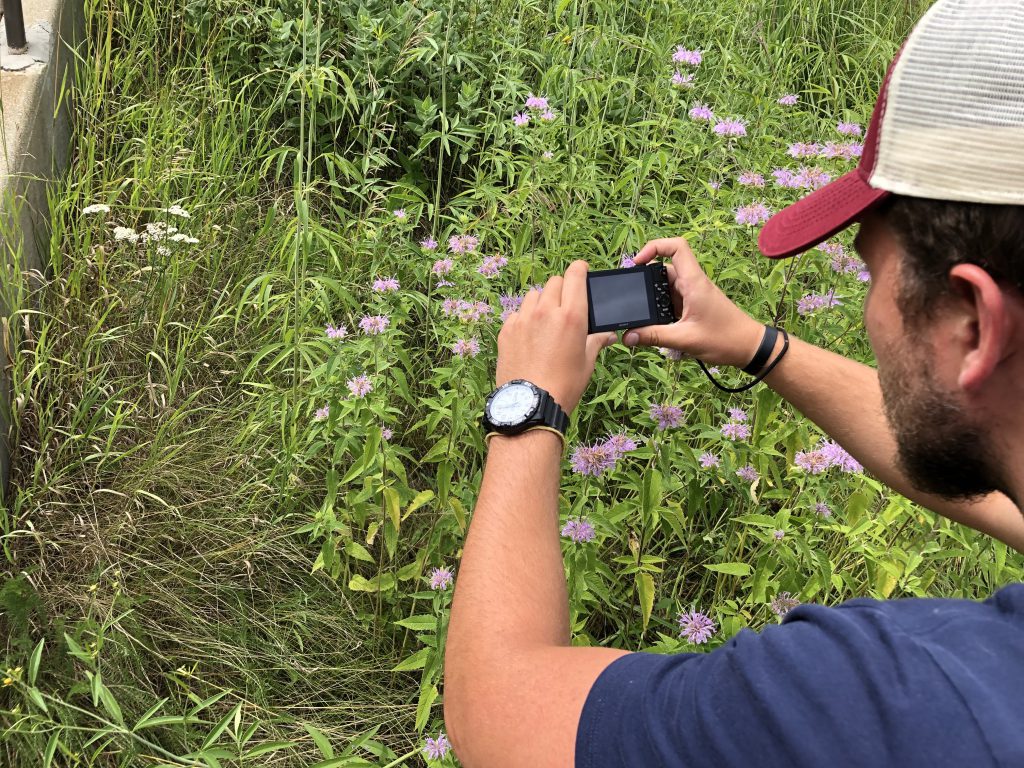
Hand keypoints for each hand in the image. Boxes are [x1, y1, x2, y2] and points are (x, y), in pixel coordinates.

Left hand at [496, 260, 616, 413]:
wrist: (530, 404)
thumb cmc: (563, 386)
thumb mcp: (586, 363)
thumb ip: (596, 342)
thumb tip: (607, 335)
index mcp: (571, 316)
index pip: (575, 276)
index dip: (580, 269)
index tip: (581, 270)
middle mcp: (546, 311)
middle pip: (554, 283)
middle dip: (562, 289)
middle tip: (565, 306)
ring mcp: (523, 319)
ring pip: (534, 296)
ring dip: (542, 302)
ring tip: (546, 322)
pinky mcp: (507, 330)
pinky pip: (517, 313)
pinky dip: (525, 318)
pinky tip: (530, 336)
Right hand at [622, 237, 765, 367]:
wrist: (750, 347)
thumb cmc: (725, 339)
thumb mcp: (685, 339)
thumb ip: (654, 336)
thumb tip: (627, 336)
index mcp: (694, 282)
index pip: (676, 247)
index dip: (654, 247)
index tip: (638, 263)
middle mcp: (693, 284)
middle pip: (664, 269)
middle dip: (646, 281)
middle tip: (633, 296)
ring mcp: (694, 294)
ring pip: (666, 287)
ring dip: (654, 299)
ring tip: (642, 315)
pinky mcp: (694, 306)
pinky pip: (672, 301)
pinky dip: (661, 310)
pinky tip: (655, 326)